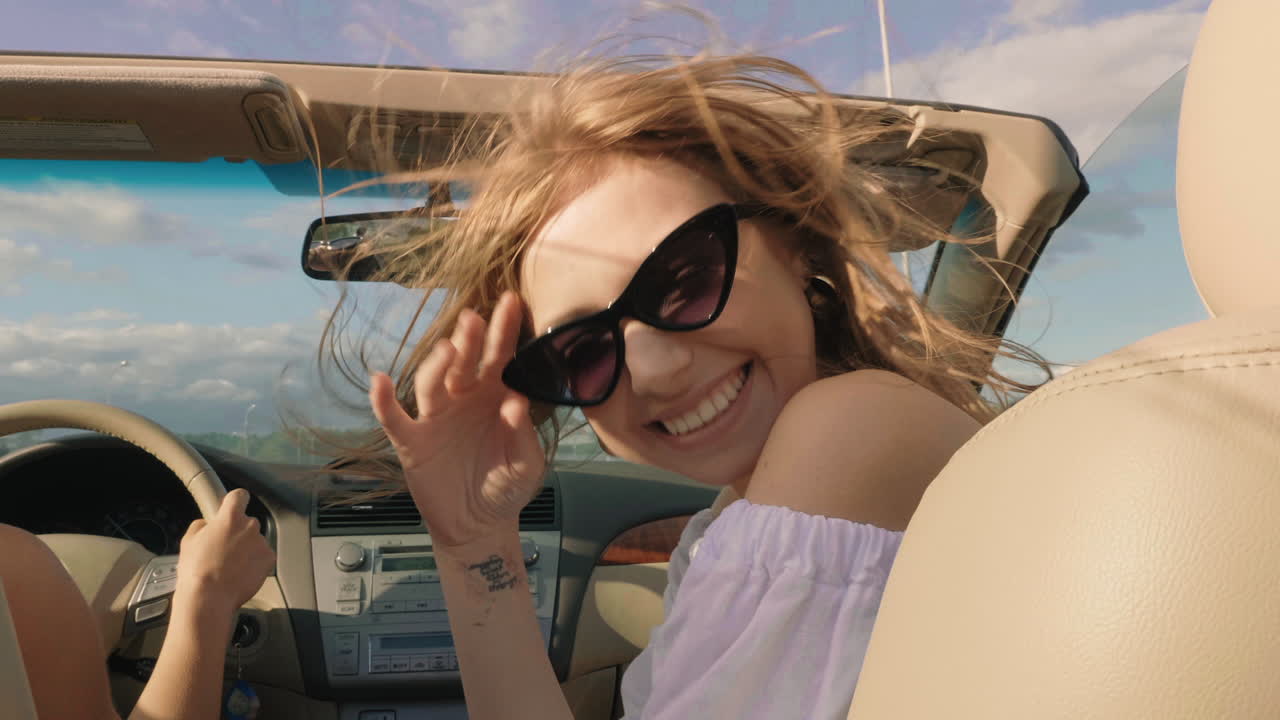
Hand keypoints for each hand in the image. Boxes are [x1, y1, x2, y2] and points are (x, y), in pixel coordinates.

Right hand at [174, 488, 274, 617]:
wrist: (209, 597)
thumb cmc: (196, 569)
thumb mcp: (189, 540)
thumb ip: (202, 525)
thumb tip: (208, 524)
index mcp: (230, 517)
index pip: (239, 496)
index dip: (235, 501)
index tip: (233, 507)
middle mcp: (250, 526)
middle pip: (247, 522)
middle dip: (238, 532)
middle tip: (224, 548)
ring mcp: (262, 543)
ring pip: (255, 541)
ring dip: (247, 549)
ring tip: (231, 566)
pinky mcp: (269, 559)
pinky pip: (263, 556)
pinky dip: (255, 563)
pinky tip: (241, 573)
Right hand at [370, 291, 544, 547]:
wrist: (478, 524)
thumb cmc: (506, 487)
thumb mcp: (525, 466)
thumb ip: (523, 437)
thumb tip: (516, 404)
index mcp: (495, 396)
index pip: (501, 357)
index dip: (505, 330)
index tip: (510, 302)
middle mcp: (464, 398)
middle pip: (464, 361)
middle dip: (469, 339)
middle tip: (474, 319)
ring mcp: (436, 417)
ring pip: (431, 382)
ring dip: (436, 364)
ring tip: (447, 349)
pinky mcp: (412, 441)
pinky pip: (394, 418)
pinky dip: (383, 401)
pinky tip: (380, 382)